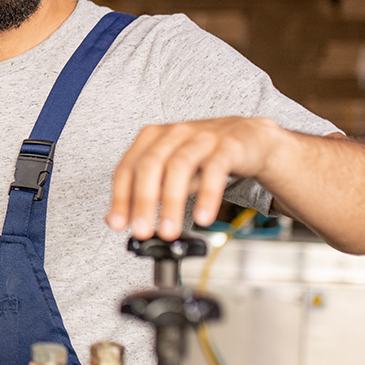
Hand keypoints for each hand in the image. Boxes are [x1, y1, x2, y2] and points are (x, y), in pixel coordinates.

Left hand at [105, 116, 276, 240]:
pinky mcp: (227, 146)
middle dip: (143, 201)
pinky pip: (214, 170)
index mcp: (153, 138)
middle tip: (142, 231)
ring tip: (169, 231)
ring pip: (179, 166)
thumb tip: (117, 218)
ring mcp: (201, 137)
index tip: (118, 224)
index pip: (128, 167)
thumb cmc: (204, 154)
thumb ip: (147, 192)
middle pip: (150, 165)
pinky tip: (202, 217)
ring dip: (172, 202)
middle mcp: (174, 134)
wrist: (248, 138)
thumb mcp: (170, 170)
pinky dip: (207, 196)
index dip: (120, 197)